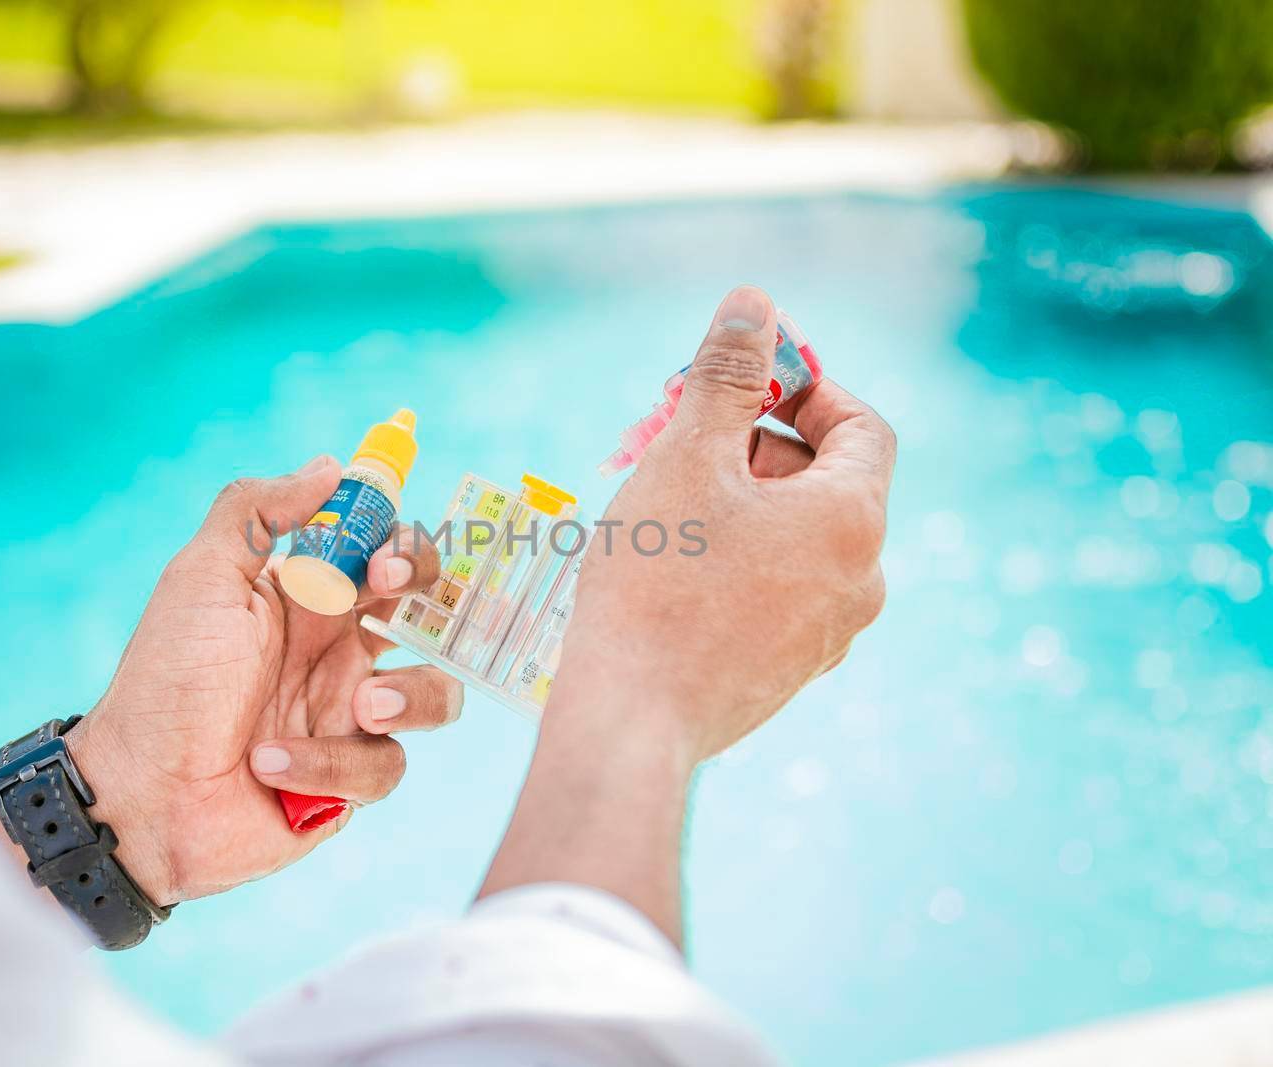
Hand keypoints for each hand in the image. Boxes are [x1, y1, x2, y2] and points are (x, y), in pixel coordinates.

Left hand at [62, 458, 461, 903]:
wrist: (139, 793)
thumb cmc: (166, 683)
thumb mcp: (201, 580)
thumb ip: (257, 512)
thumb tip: (330, 466)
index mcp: (308, 601)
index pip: (382, 554)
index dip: (401, 544)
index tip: (384, 556)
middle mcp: (337, 654)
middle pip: (428, 612)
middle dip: (428, 597)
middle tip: (386, 598)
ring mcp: (348, 718)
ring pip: (435, 696)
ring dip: (411, 696)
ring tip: (363, 708)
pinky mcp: (349, 781)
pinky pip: (383, 766)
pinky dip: (329, 763)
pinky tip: (269, 765)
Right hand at [481, 285, 893, 940]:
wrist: (629, 722)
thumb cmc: (657, 582)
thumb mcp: (686, 456)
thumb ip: (726, 375)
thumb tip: (756, 304)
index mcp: (852, 522)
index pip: (862, 427)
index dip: (806, 388)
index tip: (743, 381)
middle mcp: (860, 583)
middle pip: (826, 482)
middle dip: (755, 444)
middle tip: (679, 435)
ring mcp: (826, 637)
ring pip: (797, 539)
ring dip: (741, 501)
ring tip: (664, 500)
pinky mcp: (786, 673)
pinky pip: (777, 590)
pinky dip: (738, 558)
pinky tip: (670, 564)